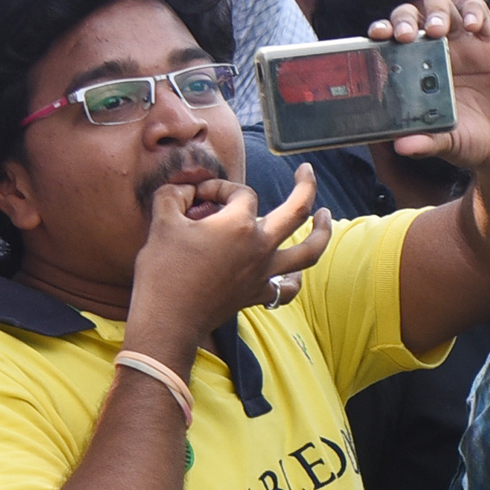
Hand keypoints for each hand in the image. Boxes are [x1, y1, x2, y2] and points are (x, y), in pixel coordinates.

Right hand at [131, 164, 331, 342]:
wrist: (167, 318)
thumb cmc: (162, 270)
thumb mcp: (162, 221)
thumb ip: (174, 195)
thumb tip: (184, 190)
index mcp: (239, 225)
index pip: (240, 193)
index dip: (220, 188)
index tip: (197, 196)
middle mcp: (260, 246)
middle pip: (297, 210)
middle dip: (307, 186)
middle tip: (306, 170)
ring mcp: (263, 272)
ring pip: (309, 251)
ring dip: (323, 232)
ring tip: (327, 216)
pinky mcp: (256, 294)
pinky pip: (287, 288)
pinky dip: (295, 279)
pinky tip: (297, 271)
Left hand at [367, 0, 489, 171]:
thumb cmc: (472, 139)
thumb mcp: (448, 143)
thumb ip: (426, 143)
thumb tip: (402, 146)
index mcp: (416, 70)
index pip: (392, 40)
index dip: (382, 31)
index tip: (376, 36)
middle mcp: (436, 51)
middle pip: (413, 16)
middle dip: (405, 19)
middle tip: (406, 35)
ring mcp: (463, 42)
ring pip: (442, 6)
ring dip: (436, 11)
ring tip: (438, 30)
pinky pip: (480, 12)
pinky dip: (474, 13)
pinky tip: (471, 26)